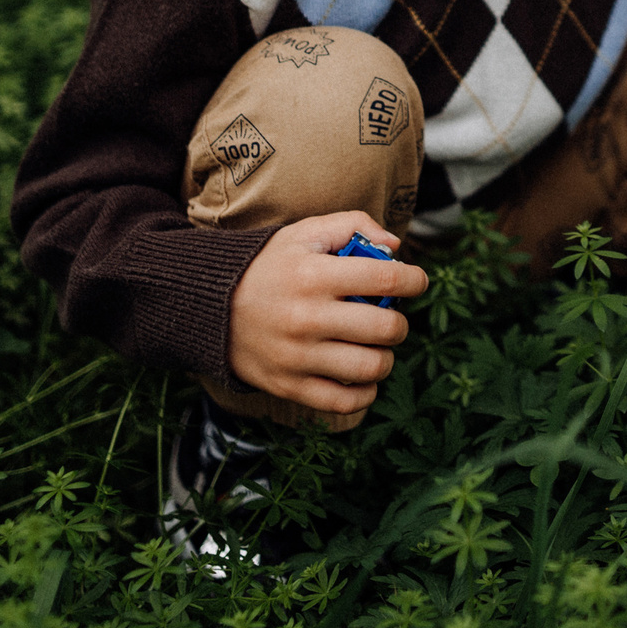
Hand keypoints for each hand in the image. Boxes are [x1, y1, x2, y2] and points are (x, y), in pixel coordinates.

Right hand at [227, 212, 429, 420]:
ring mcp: (298, 356)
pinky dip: (365, 393)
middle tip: (391, 317)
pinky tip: (364, 377)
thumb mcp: (303, 233)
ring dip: (386, 358)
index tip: (417, 282)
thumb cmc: (267, 267)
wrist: (209, 307)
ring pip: (370, 368)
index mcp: (314, 274)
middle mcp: (307, 317)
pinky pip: (343, 402)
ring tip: (376, 347)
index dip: (414, 280)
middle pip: (385, 328)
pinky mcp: (289, 385)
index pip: (386, 280)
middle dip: (400, 322)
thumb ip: (352, 225)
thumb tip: (396, 248)